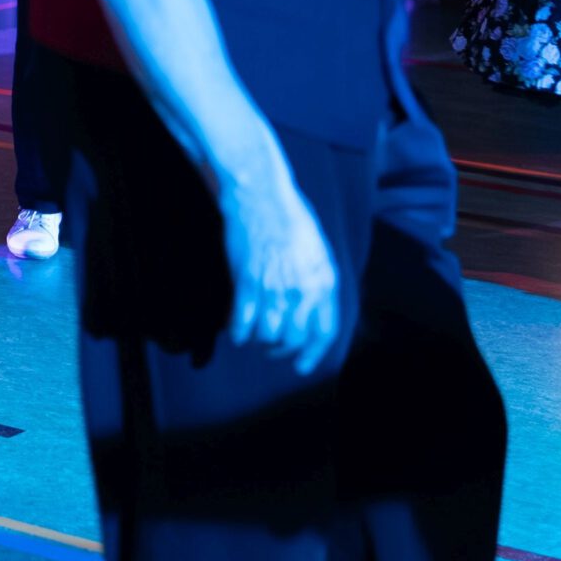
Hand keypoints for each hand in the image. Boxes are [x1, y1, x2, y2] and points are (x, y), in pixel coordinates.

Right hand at [221, 168, 339, 374]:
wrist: (262, 195)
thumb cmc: (291, 217)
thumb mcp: (317, 251)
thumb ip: (317, 282)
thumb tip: (310, 309)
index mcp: (324, 282)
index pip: (324, 332)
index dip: (313, 354)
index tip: (302, 365)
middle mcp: (302, 290)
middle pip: (294, 338)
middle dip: (282, 349)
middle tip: (272, 348)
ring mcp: (274, 287)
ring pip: (268, 335)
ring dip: (260, 341)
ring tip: (254, 336)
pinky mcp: (248, 282)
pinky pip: (243, 321)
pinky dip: (238, 331)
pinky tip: (236, 330)